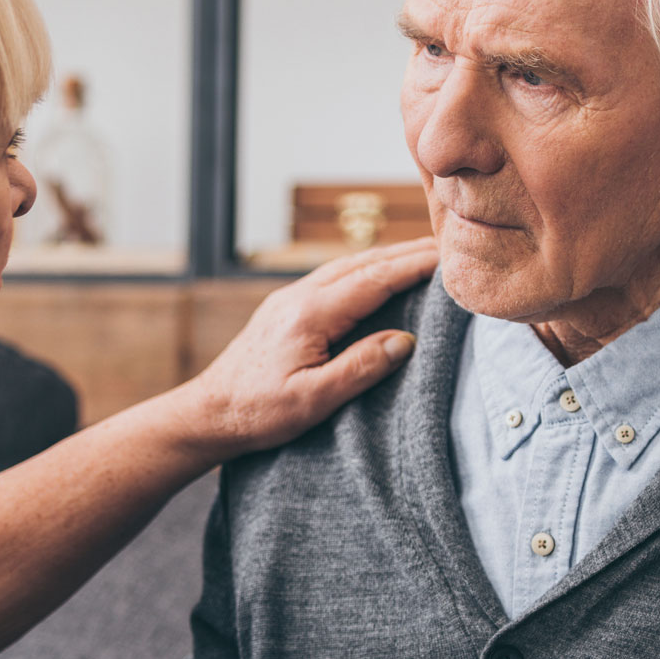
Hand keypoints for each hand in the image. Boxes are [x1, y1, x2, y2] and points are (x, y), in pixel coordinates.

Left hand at [179, 238, 436, 459]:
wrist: (208, 412)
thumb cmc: (257, 412)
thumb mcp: (314, 400)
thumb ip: (360, 368)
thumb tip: (404, 341)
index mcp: (310, 313)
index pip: (375, 278)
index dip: (415, 266)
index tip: (451, 257)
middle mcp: (299, 296)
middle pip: (364, 262)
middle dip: (408, 252)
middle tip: (451, 246)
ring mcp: (290, 298)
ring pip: (348, 266)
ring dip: (388, 258)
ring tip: (425, 256)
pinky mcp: (285, 308)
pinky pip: (334, 277)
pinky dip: (366, 270)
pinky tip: (379, 277)